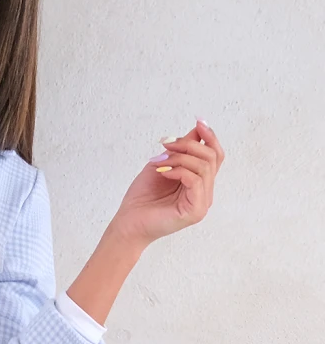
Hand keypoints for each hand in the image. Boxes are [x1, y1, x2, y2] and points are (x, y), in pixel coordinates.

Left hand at [111, 119, 224, 245]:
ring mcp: (202, 203)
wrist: (128, 222)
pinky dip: (178, 171)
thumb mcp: (163, 164)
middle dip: (188, 145)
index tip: (199, 121)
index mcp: (199, 182)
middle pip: (211, 157)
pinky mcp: (196, 211)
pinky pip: (195, 180)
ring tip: (160, 162)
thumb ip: (181, 149)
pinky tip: (163, 173)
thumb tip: (198, 128)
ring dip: (179, 158)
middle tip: (166, 144)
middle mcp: (204, 192)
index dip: (209, 137)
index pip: (215, 156)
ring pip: (203, 166)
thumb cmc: (142, 198)